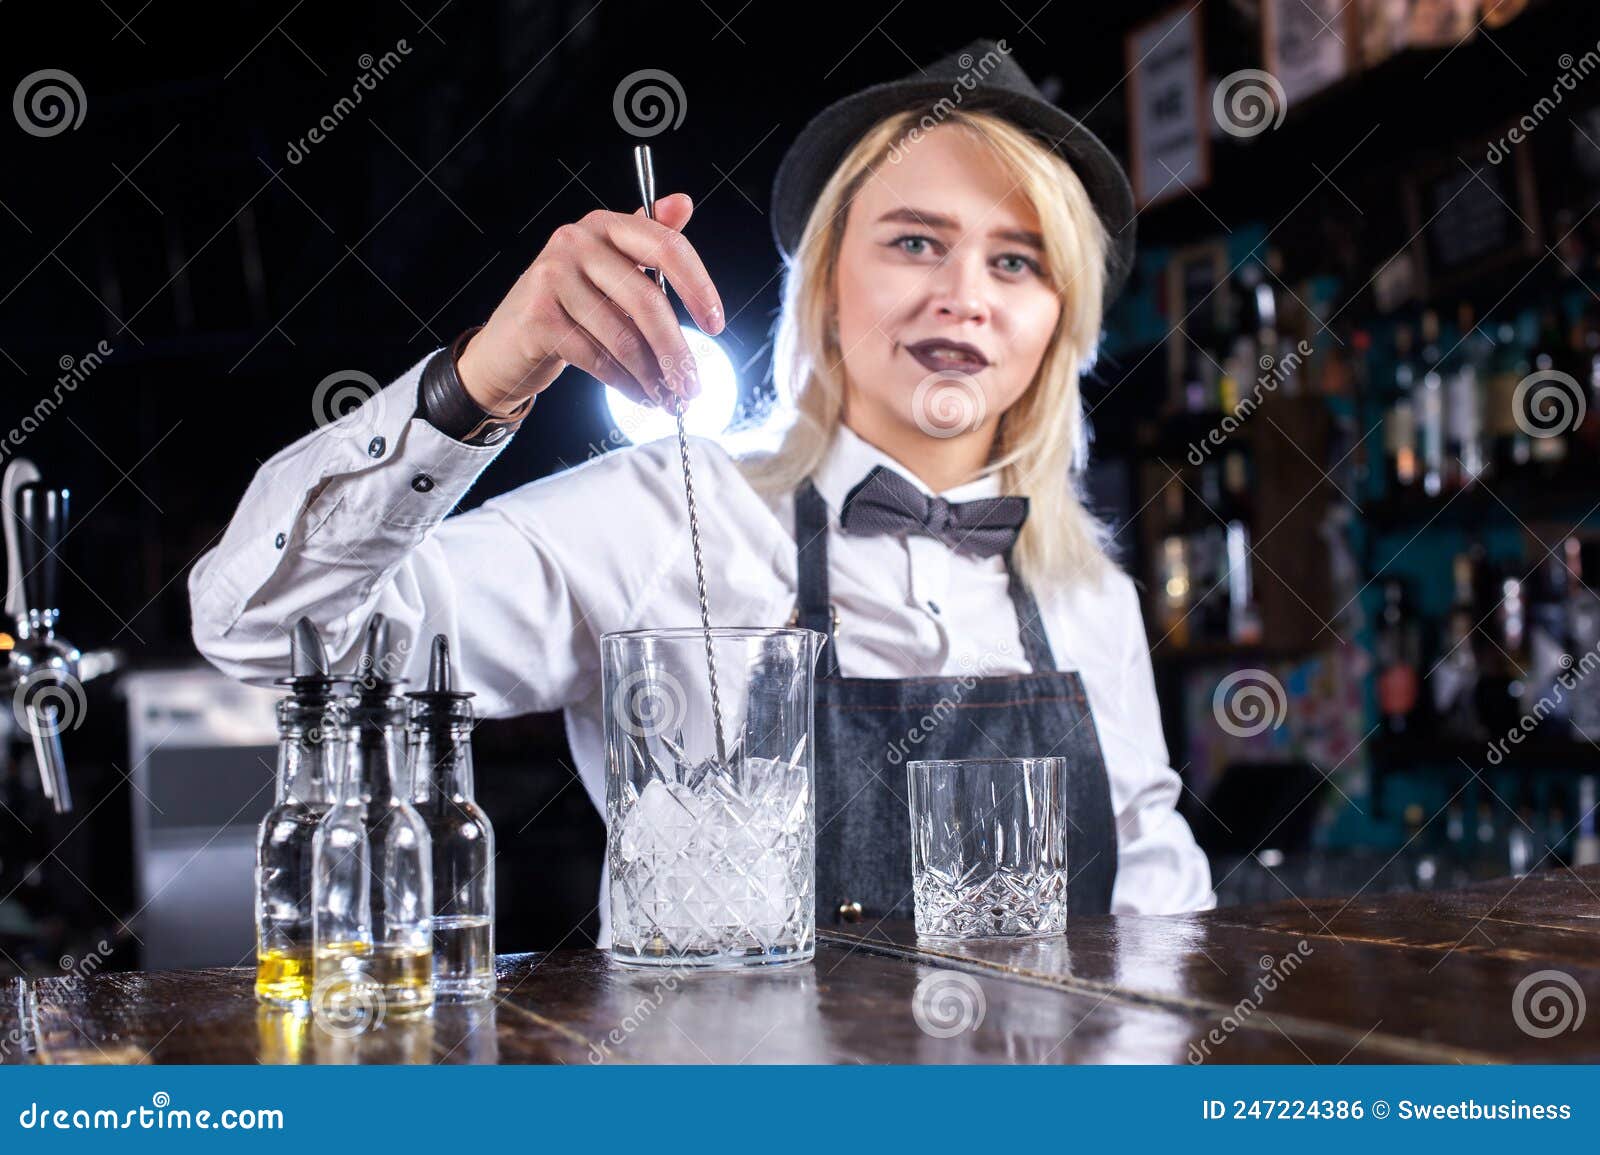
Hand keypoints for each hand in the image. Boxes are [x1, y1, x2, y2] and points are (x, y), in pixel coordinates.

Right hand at [455, 193, 723, 414]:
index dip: (698, 286)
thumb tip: (683, 203)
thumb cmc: (569, 305)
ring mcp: (552, 277)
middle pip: (647, 300)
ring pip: (623, 337)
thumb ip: (649, 241)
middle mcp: (575, 242)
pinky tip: (638, 394)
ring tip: (666, 396)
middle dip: (675, 350)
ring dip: (652, 375)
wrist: (507, 342)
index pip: (666, 246)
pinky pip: (598, 358)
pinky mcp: (539, 317)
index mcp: (604, 224)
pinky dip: (625, 383)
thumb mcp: (611, 269)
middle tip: (692, 384)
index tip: (716, 323)